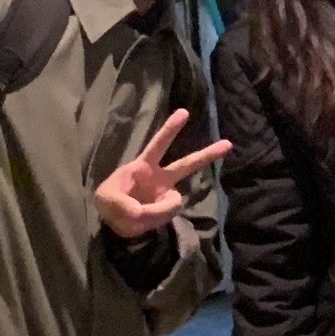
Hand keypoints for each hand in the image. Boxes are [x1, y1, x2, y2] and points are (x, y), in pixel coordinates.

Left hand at [94, 107, 233, 241]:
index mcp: (143, 167)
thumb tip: (143, 213)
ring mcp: (166, 195)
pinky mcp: (168, 211)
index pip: (158, 145)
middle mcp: (160, 179)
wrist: (114, 223)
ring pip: (173, 202)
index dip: (170, 130)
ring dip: (155, 212)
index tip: (184, 113)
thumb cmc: (108, 201)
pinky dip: (153, 222)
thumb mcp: (106, 199)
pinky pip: (166, 217)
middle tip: (228, 144)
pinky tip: (143, 221)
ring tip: (135, 216)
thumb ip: (122, 204)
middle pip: (187, 164)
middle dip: (207, 154)